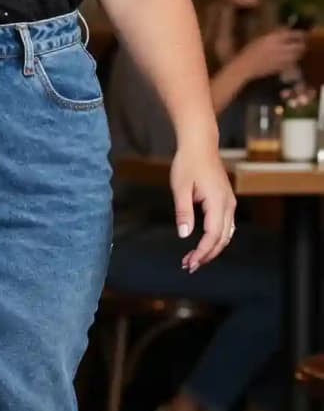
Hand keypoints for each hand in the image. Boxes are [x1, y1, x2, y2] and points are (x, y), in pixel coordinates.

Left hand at [170, 144, 235, 272]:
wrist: (200, 144)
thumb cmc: (188, 163)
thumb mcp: (180, 188)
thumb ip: (183, 212)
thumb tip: (184, 234)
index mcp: (217, 201)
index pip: (213, 235)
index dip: (202, 252)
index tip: (190, 262)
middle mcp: (228, 204)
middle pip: (222, 239)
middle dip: (207, 255)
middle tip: (189, 265)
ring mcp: (229, 202)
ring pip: (226, 234)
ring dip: (212, 248)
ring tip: (194, 258)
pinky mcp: (226, 201)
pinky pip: (225, 226)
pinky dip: (216, 238)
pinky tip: (203, 244)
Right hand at [240, 27, 306, 79]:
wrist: (245, 66)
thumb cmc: (250, 51)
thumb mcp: (260, 38)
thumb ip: (274, 34)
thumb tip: (286, 30)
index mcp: (273, 38)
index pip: (292, 34)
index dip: (299, 33)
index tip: (301, 33)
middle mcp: (279, 48)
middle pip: (298, 45)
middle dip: (301, 44)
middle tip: (302, 43)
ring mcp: (281, 59)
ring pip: (296, 55)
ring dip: (298, 53)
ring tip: (298, 51)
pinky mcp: (280, 67)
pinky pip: (291, 63)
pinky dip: (293, 61)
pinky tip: (290, 60)